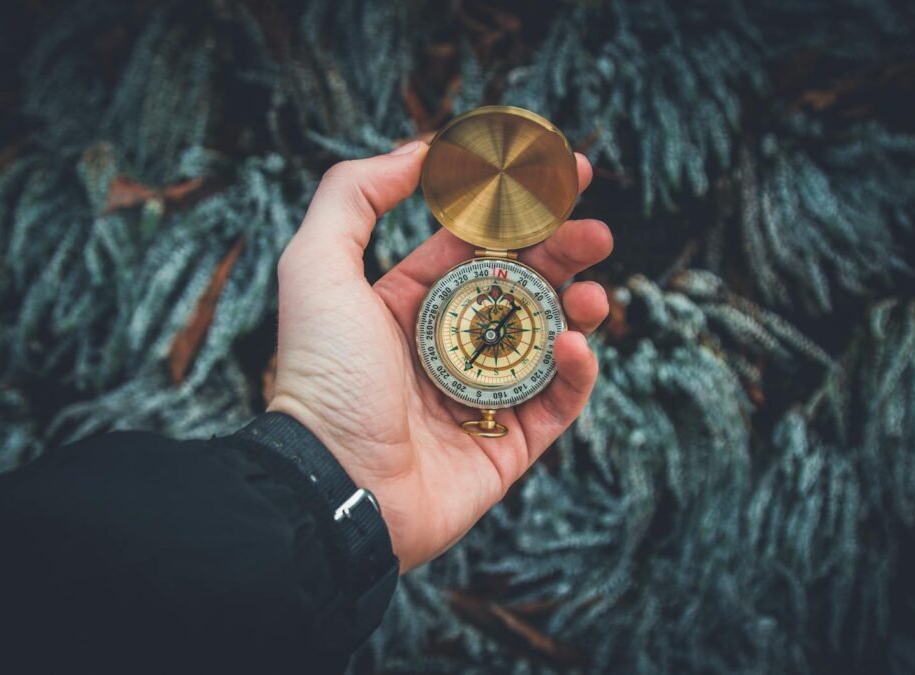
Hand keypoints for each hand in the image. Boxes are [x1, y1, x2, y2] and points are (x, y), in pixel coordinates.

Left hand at [269, 140, 612, 571]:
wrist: (333, 486)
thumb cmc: (323, 376)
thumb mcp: (317, 266)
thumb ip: (355, 197)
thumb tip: (418, 150)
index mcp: (407, 303)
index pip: (475, 247)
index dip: (518, 212)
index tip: (560, 177)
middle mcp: (447, 346)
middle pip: (522, 288)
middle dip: (564, 254)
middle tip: (597, 232)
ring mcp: (480, 396)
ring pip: (547, 342)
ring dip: (578, 311)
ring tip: (593, 296)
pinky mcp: (507, 446)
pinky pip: (556, 403)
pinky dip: (575, 374)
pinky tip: (574, 347)